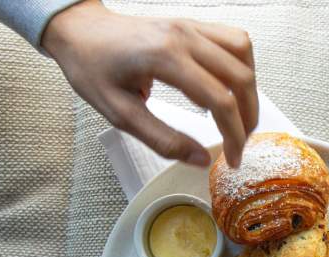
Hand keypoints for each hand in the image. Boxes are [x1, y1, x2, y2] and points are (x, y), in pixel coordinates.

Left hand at [41, 0, 257, 167]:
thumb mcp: (121, 114)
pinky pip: (233, 41)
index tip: (234, 158)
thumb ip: (163, 140)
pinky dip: (240, 67)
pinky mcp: (193, 25)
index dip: (233, 134)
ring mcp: (191, 26)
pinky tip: (228, 89)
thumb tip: (201, 159)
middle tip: (240, 144)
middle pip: (240, 77)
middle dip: (248, 117)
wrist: (80, 31)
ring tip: (239, 117)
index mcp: (165, 58)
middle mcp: (184, 36)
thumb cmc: (92, 68)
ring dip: (249, 90)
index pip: (219, 100)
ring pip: (243, 54)